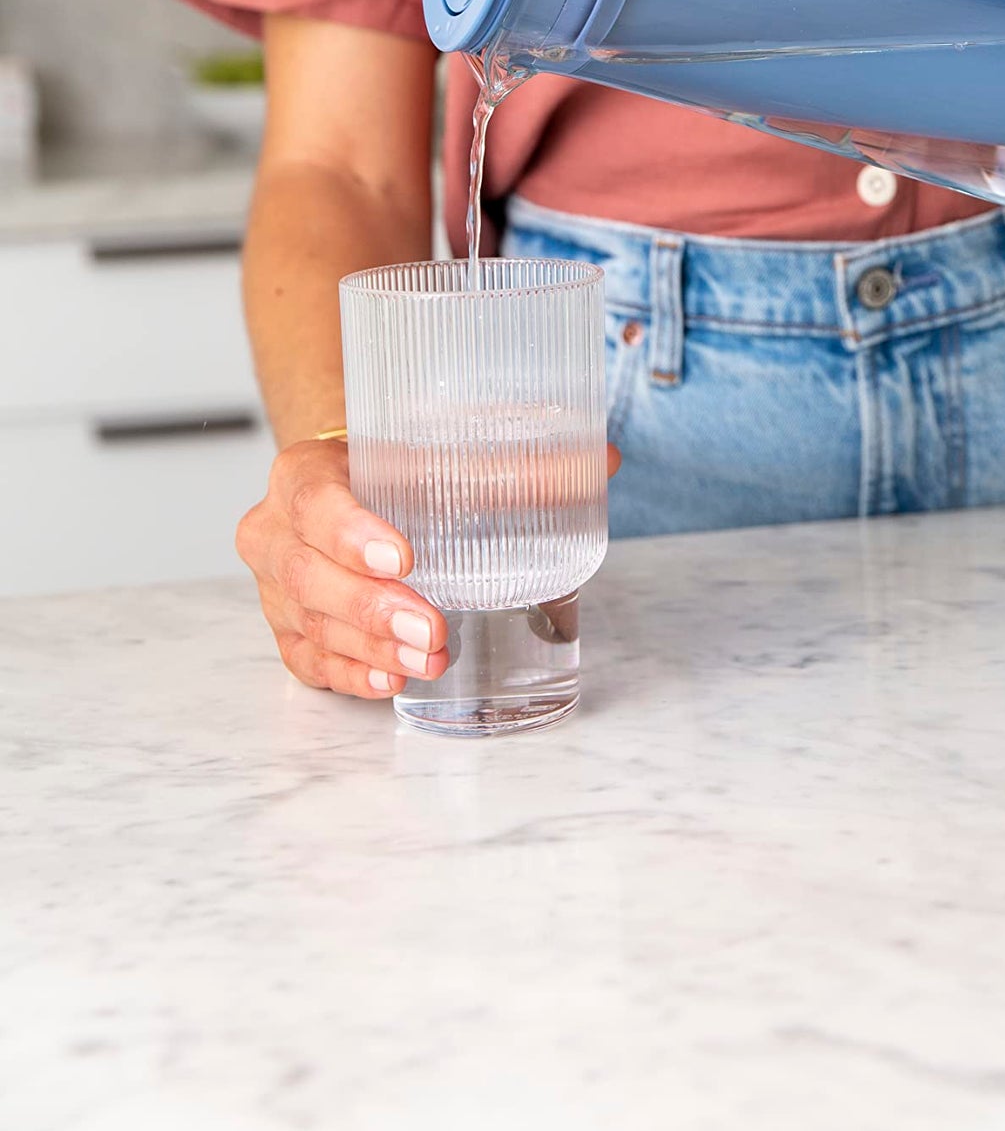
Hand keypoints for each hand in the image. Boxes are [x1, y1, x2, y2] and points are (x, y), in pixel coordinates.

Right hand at [236, 437, 623, 699]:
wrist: (348, 484)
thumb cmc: (395, 468)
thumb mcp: (442, 451)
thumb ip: (516, 456)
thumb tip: (602, 459)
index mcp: (303, 473)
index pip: (314, 501)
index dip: (352, 531)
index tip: (405, 557)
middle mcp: (275, 532)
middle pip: (311, 576)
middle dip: (374, 608)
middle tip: (432, 628)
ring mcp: (277, 589)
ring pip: (312, 624)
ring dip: (371, 647)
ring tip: (428, 657)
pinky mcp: (290, 632)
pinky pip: (310, 662)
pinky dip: (351, 673)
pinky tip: (390, 678)